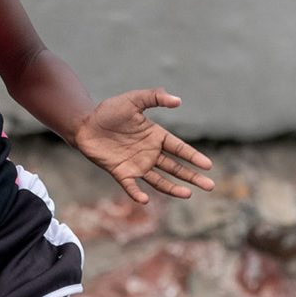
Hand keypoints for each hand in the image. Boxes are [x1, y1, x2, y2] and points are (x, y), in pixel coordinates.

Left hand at [73, 89, 214, 204]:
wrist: (85, 124)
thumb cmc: (109, 111)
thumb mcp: (133, 99)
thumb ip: (154, 97)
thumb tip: (178, 101)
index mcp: (156, 136)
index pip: (179, 148)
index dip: (193, 157)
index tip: (208, 165)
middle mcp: (150, 153)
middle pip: (175, 167)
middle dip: (192, 176)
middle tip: (210, 186)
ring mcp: (137, 165)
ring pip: (160, 180)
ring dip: (173, 188)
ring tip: (188, 194)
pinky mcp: (121, 173)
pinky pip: (132, 186)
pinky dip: (137, 193)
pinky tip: (145, 200)